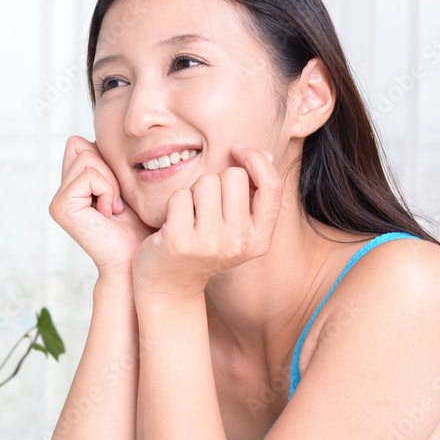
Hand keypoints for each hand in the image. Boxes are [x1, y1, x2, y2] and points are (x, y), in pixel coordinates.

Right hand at [49, 136, 154, 275]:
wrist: (136, 259)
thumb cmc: (138, 226)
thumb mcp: (125, 184)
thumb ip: (108, 161)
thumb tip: (106, 132)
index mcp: (72, 184)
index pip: (81, 143)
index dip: (105, 162)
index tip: (117, 194)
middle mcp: (60, 190)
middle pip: (79, 144)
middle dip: (106, 169)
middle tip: (115, 202)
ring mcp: (57, 199)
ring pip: (87, 158)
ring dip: (110, 182)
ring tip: (113, 209)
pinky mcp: (60, 207)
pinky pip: (89, 175)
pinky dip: (107, 191)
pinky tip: (108, 215)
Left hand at [131, 146, 282, 299]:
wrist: (168, 287)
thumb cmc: (202, 248)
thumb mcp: (235, 227)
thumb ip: (252, 194)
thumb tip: (263, 153)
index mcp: (260, 240)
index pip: (271, 186)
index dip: (256, 160)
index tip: (237, 152)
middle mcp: (239, 244)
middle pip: (233, 177)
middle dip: (216, 181)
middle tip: (203, 207)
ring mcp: (210, 244)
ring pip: (206, 182)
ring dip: (193, 191)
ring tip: (189, 216)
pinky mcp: (179, 241)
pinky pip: (180, 195)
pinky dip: (173, 203)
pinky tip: (172, 225)